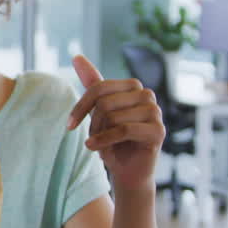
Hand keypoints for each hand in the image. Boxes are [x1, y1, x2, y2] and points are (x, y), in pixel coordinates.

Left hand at [66, 55, 164, 191]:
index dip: (81, 106)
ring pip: (112, 117)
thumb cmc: (112, 141)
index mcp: (133, 86)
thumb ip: (92, 84)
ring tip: (102, 145)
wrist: (128, 171)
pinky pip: (123, 130)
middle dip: (92, 124)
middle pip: (105, 103)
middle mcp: (147, 94)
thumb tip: (77, 56)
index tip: (69, 125)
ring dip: (99, 135)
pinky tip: (94, 148)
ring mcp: (155, 112)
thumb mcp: (98, 112)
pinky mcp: (158, 130)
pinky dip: (104, 141)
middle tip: (93, 138)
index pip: (99, 87)